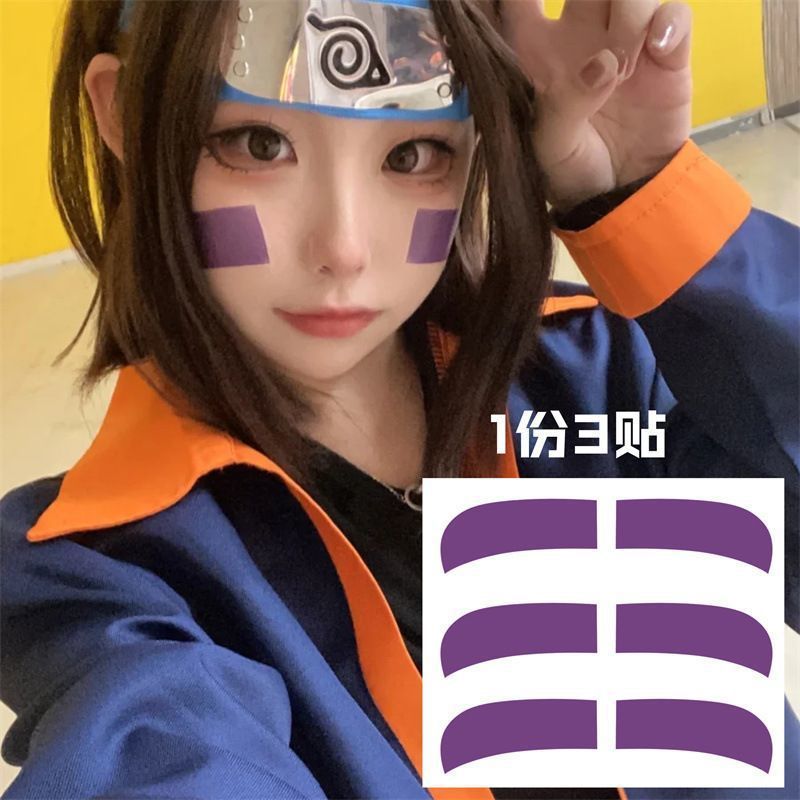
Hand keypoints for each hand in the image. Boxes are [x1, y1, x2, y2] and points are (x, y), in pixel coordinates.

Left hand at [481, 0, 692, 211]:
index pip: (521, 1)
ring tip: (623, 68)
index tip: (532, 2)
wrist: (620, 194)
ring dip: (630, 14)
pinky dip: (670, 20)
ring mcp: (627, 39)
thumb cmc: (571, 169)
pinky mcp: (668, 53)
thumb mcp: (552, 147)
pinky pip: (675, 11)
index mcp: (540, 52)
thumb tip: (601, 64)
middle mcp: (582, 35)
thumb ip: (565, 104)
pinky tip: (660, 47)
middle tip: (594, 31)